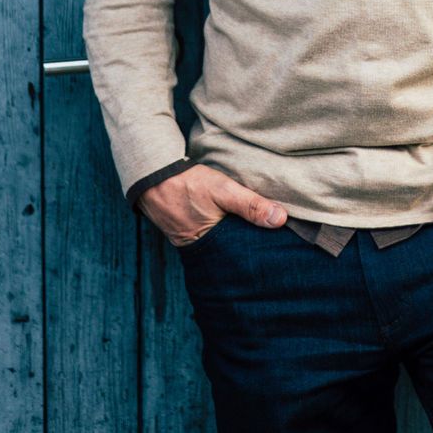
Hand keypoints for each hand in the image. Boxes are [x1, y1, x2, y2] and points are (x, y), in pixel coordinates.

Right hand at [137, 163, 287, 246]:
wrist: (152, 175)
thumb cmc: (187, 183)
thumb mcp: (223, 190)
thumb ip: (250, 205)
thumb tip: (281, 219)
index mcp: (210, 246)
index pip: (242, 257)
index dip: (258, 253)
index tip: (279, 250)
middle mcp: (200, 249)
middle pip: (232, 253)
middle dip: (248, 249)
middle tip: (272, 245)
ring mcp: (191, 241)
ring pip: (221, 245)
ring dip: (235, 239)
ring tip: (257, 234)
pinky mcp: (186, 231)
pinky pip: (209, 236)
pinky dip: (221, 232)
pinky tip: (233, 224)